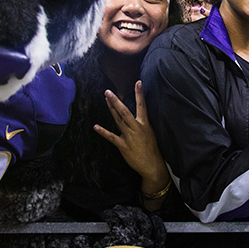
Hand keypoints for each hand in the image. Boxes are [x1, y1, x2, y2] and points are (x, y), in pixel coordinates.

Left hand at [94, 82, 169, 196]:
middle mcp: (137, 128)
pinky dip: (103, 132)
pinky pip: (111, 137)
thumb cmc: (152, 149)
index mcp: (145, 124)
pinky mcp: (123, 146)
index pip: (142, 106)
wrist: (152, 165)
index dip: (140, 94)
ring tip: (105, 99)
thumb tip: (136, 114)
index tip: (138, 82)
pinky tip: (96, 127)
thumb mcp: (150, 133)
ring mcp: (129, 136)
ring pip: (118, 120)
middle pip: (125, 111)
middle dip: (116, 101)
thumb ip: (141, 123)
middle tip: (108, 91)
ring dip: (111, 109)